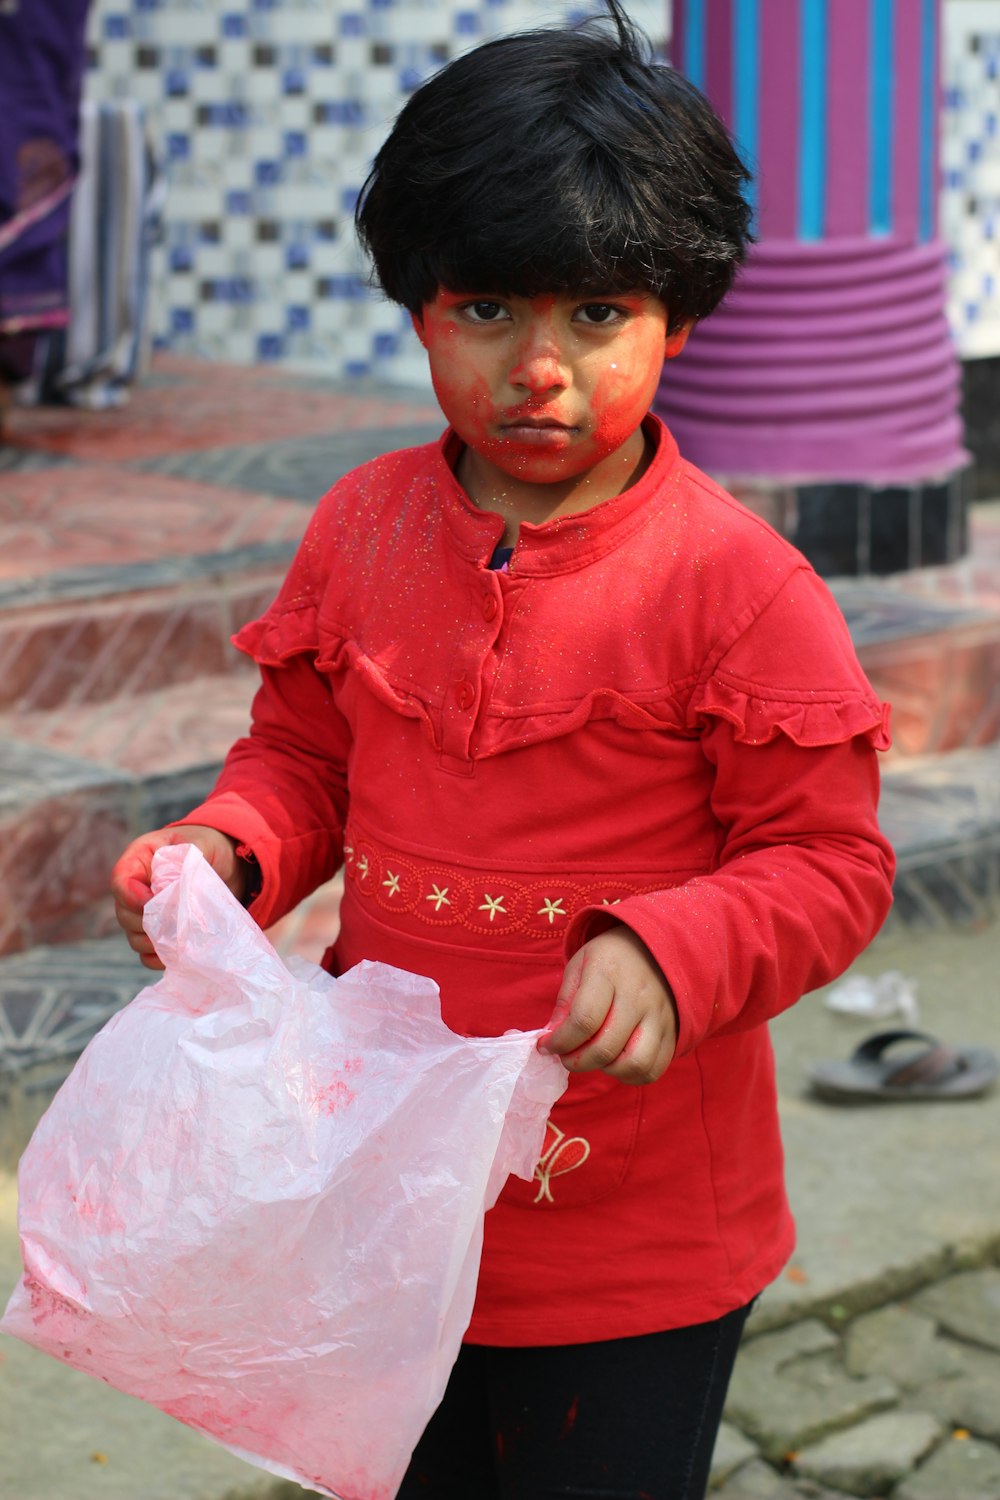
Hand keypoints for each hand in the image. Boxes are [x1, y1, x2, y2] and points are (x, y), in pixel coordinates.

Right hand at [111, 825, 245, 969]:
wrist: (228, 865)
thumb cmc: (210, 847)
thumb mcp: (200, 844)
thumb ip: (184, 859)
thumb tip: (169, 890)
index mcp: (139, 859)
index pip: (121, 880)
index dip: (132, 897)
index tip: (153, 903)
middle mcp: (136, 888)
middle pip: (124, 914)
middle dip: (148, 923)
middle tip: (176, 923)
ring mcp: (145, 914)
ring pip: (134, 937)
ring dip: (155, 942)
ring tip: (181, 938)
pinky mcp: (159, 934)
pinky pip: (147, 955)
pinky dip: (160, 957)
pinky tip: (178, 955)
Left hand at [540, 925, 677, 1084]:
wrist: (655, 948)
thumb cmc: (610, 959)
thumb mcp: (579, 965)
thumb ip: (564, 1002)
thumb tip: (553, 1039)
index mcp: (609, 973)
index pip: (584, 1020)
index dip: (560, 1042)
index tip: (547, 1045)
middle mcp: (638, 996)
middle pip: (606, 1048)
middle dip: (576, 1061)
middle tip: (566, 1056)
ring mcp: (659, 1016)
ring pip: (634, 1064)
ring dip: (606, 1070)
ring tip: (594, 1058)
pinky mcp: (673, 1032)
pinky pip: (654, 1069)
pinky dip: (630, 1075)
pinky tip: (616, 1062)